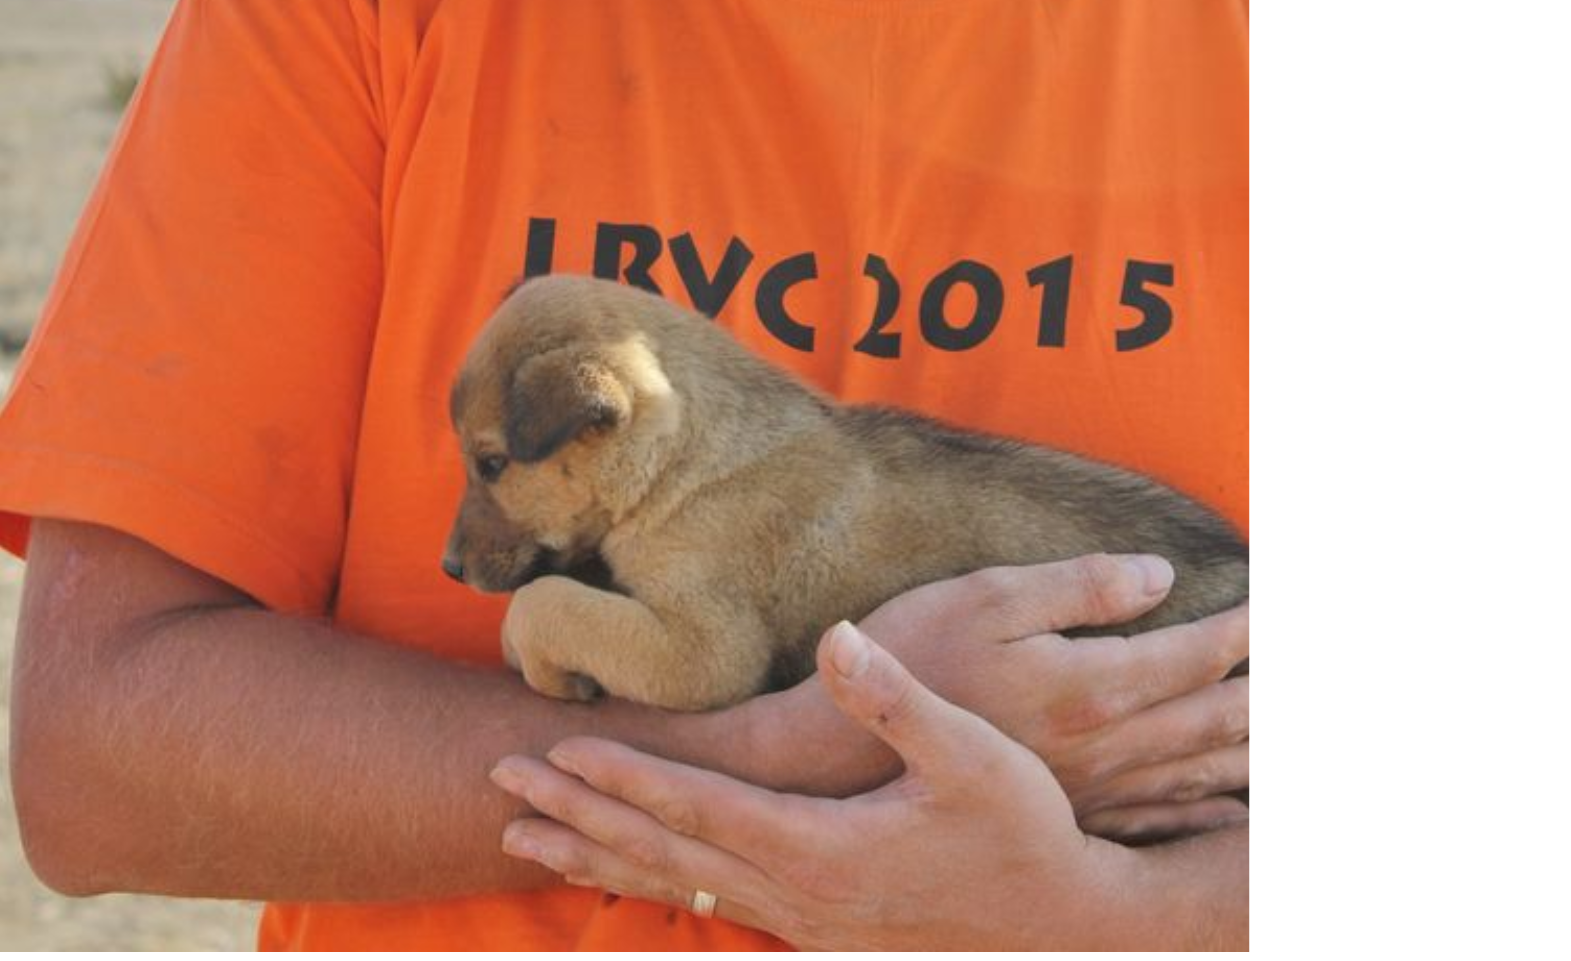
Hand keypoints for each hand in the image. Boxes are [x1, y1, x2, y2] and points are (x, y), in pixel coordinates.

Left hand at [492, 621, 1209, 949]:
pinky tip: (619, 875)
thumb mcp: (973, 757)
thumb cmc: (1025, 830)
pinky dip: (650, 884)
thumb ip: (898, 699)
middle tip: (501, 786)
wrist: (1069, 922)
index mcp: (822, 851)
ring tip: (524, 837)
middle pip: (664, 853)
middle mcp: (799, 897)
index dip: (624, 778)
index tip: (557, 749)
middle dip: (578, 815)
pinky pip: (709, 904)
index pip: (697, 812)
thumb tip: (839, 639)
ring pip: (676, 887)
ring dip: (597, 856)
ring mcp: (804, 923)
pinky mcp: (817, 930)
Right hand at [737, 554, 1248, 840]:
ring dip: (1253, 749)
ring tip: (1292, 731)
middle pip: (1215, 718)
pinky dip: (1207, 807)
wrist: (847, 756)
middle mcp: (1106, 744)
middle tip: (1315, 674)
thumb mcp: (989, 597)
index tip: (1285, 606)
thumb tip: (1159, 577)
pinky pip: (1162, 817)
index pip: (1197, 655)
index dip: (1247, 629)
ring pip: (1198, 771)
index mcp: (1093, 684)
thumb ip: (1079, 587)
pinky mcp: (1067, 813)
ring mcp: (1089, 788)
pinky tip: (1231, 804)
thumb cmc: (912, 657)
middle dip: (1272, 693)